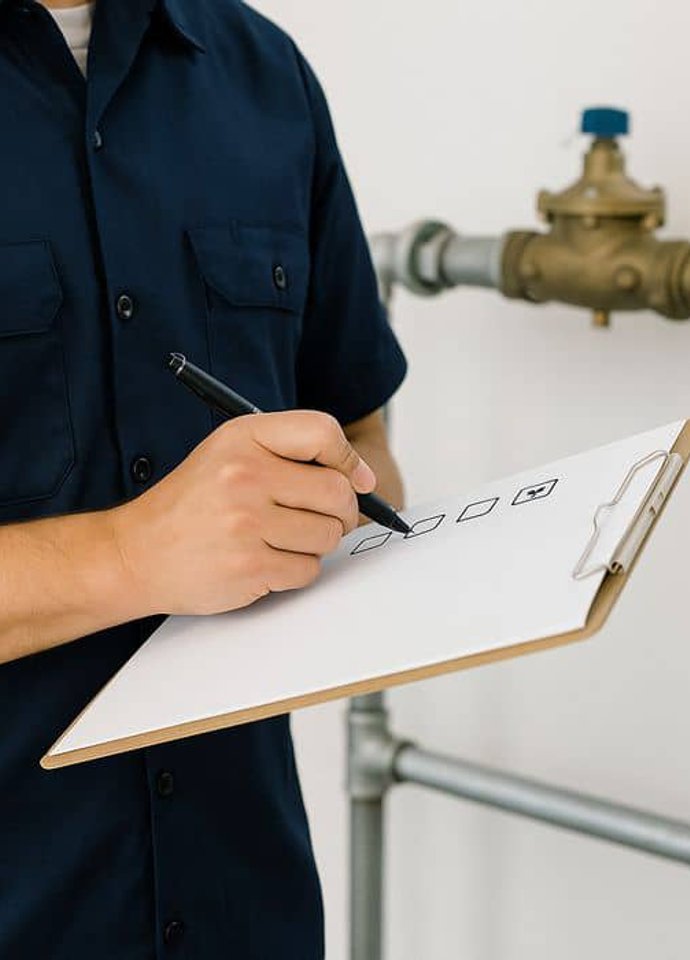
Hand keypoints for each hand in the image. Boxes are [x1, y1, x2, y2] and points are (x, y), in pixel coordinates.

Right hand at [108, 411, 376, 615]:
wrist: (135, 552)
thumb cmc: (193, 503)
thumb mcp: (230, 453)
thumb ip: (291, 452)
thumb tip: (362, 479)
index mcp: (243, 439)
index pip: (322, 433)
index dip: (348, 459)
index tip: (356, 480)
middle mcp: (244, 476)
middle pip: (337, 493)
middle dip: (342, 512)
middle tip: (325, 519)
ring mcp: (246, 524)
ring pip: (327, 536)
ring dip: (316, 543)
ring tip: (282, 539)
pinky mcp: (248, 567)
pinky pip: (307, 570)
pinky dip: (296, 570)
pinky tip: (267, 560)